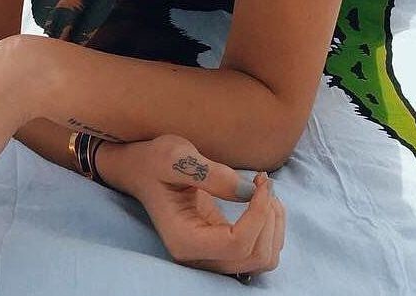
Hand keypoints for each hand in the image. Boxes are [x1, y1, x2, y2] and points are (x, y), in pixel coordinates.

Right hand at [98, 135, 285, 278]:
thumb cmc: (154, 160)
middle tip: (263, 183)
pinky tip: (262, 199)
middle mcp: (198, 256)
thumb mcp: (176, 156)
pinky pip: (258, 250)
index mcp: (184, 240)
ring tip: (264, 190)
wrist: (142, 168)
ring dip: (274, 225)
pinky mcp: (221, 245)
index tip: (261, 181)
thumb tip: (248, 192)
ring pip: (262, 259)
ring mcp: (210, 254)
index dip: (258, 215)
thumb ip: (211, 174)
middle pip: (254, 258)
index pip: (236, 245)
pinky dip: (270, 227)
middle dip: (269, 219)